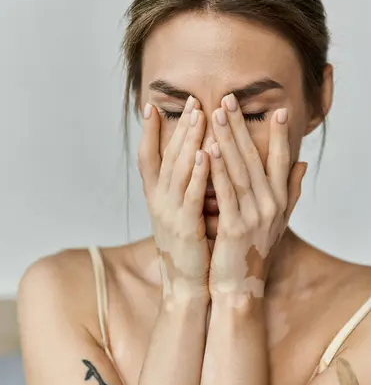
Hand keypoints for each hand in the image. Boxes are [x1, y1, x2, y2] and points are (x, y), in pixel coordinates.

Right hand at [138, 96, 210, 300]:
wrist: (189, 284)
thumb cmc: (191, 247)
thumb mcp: (184, 212)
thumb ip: (189, 185)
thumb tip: (199, 159)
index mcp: (157, 197)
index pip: (148, 157)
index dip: (149, 132)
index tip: (152, 106)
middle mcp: (158, 201)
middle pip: (166, 156)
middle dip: (179, 127)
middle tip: (191, 100)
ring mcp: (170, 213)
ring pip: (178, 170)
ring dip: (188, 141)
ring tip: (200, 116)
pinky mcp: (185, 226)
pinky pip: (192, 194)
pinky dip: (199, 173)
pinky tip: (207, 153)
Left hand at [208, 94, 306, 297]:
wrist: (240, 286)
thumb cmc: (256, 250)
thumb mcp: (279, 220)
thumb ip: (291, 191)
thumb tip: (303, 163)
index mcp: (280, 201)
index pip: (282, 161)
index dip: (280, 135)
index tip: (278, 109)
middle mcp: (271, 205)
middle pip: (256, 159)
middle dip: (242, 127)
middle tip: (230, 99)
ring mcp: (253, 216)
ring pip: (239, 171)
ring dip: (228, 140)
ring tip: (217, 115)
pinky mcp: (233, 228)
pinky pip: (224, 193)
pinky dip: (217, 170)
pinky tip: (208, 150)